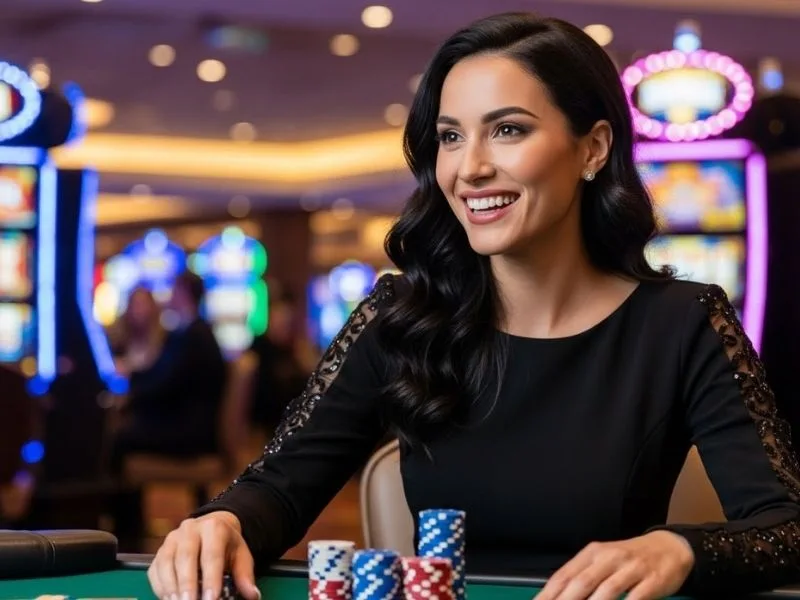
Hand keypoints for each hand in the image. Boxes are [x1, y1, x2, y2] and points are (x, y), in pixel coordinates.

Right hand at [148, 511, 260, 599]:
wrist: (211, 527)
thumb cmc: (227, 545)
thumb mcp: (241, 555)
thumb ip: (245, 575)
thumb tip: (252, 595)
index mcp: (214, 528)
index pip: (212, 554)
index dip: (211, 578)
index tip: (212, 599)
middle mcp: (190, 529)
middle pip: (186, 557)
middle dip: (187, 584)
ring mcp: (172, 539)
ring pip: (166, 562)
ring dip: (171, 587)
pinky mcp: (159, 551)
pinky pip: (155, 569)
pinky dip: (160, 587)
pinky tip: (168, 599)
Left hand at [535, 531, 693, 599]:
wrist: (670, 547)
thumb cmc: (629, 558)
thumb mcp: (603, 560)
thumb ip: (582, 576)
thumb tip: (556, 595)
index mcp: (592, 553)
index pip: (564, 575)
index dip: (549, 594)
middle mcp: (609, 558)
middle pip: (582, 583)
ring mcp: (631, 568)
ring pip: (607, 591)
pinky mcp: (652, 580)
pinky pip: (636, 598)